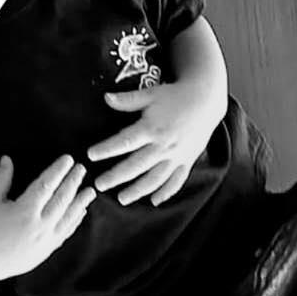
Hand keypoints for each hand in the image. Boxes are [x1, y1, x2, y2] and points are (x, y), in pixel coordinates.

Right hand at [0, 154, 95, 279]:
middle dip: (73, 181)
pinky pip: (67, 231)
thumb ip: (1, 179)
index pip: (46, 185)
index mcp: (25, 210)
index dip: (58, 171)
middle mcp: (40, 224)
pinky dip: (76, 220)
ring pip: (69, 216)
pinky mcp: (49, 248)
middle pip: (62, 199)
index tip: (68, 159)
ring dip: (81, 201)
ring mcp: (47, 238)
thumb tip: (7, 158)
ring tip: (91, 190)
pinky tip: (81, 211)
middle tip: (82, 168)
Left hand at [87, 82, 218, 205]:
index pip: (125, 142)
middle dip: (116, 176)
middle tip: (99, 185)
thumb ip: (128, 100)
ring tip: (121, 198)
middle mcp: (163, 146)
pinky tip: (154, 201)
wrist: (205, 101)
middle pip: (137, 165)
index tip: (90, 155)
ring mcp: (177, 156)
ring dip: (138, 190)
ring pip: (155, 178)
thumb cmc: (174, 96)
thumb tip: (106, 98)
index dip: (107, 149)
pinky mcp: (187, 161)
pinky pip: (177, 181)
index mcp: (151, 128)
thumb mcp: (150, 94)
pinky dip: (166, 192)